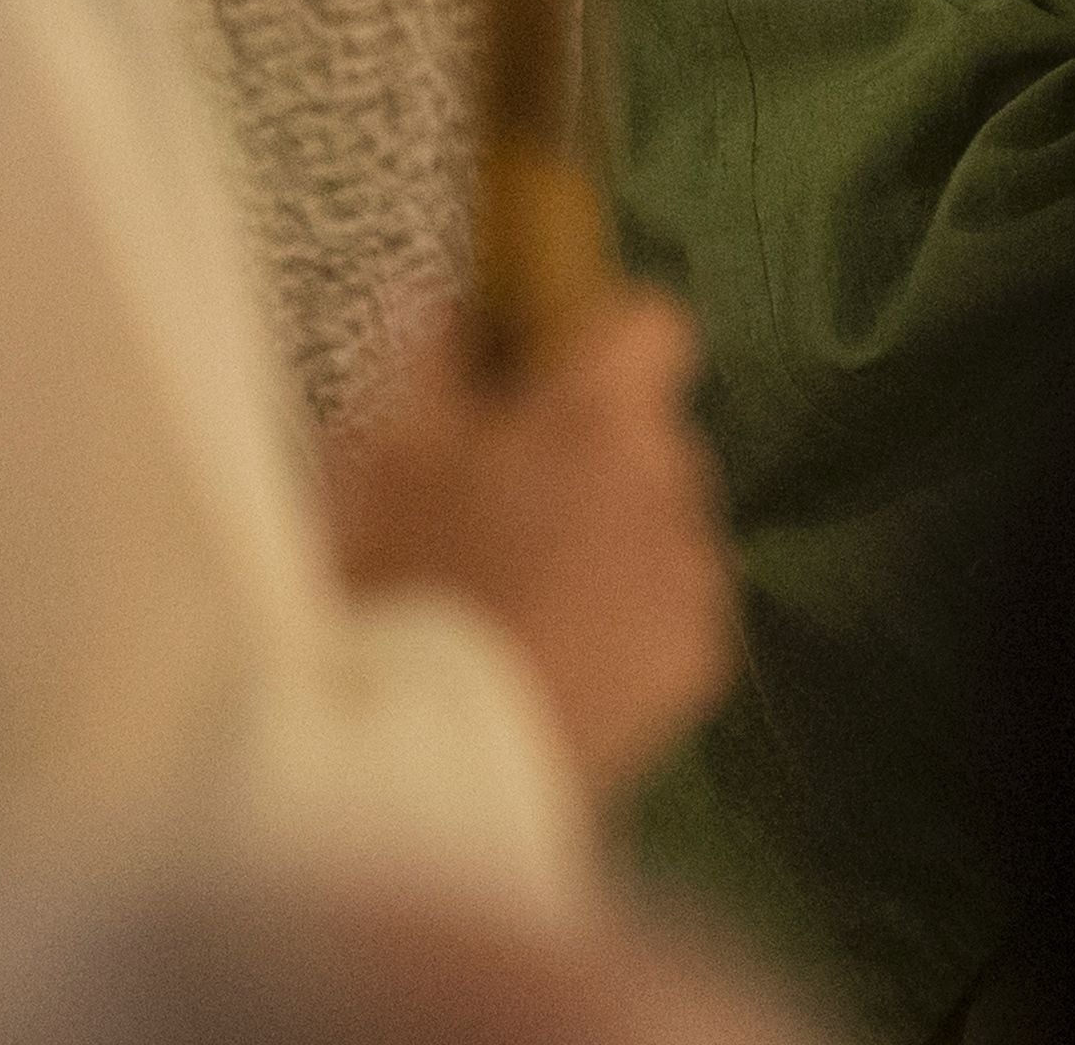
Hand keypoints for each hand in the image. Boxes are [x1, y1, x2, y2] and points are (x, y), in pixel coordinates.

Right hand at [325, 289, 733, 798]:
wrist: (427, 772)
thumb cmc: (389, 596)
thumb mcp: (375, 458)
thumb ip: (434, 361)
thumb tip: (459, 302)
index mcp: (595, 418)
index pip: (649, 324)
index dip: (596, 341)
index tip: (541, 381)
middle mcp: (669, 483)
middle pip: (649, 437)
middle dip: (588, 460)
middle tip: (498, 514)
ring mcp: (692, 576)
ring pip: (659, 527)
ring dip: (608, 545)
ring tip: (517, 606)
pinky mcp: (699, 661)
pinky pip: (671, 611)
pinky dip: (626, 625)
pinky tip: (551, 662)